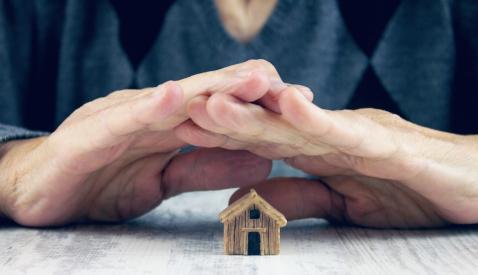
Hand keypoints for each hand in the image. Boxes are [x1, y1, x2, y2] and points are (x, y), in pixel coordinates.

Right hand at [0, 60, 313, 226]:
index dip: (259, 105)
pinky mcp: (90, 134)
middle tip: (290, 85)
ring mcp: (120, 118)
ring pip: (172, 100)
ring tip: (251, 79)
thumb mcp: (164, 180)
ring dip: (212, 89)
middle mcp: (148, 111)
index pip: (220, 108)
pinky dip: (149, 108)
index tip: (302, 104)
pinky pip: (122, 121)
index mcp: (168, 123)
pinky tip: (173, 96)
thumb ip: (208, 166)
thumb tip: (261, 160)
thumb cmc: (101, 180)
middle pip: (204, 95)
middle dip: (247, 89)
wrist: (36, 190)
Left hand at [177, 86, 477, 227]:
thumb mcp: (340, 203)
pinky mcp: (387, 142)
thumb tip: (241, 202)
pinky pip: (345, 130)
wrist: (476, 182)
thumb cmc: (408, 189)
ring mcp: (356, 133)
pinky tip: (287, 105)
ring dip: (254, 111)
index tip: (179, 129)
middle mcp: (330, 132)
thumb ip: (294, 198)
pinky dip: (315, 118)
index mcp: (317, 148)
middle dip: (222, 117)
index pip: (260, 140)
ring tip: (212, 101)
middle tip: (176, 107)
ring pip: (296, 122)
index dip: (220, 134)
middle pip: (267, 125)